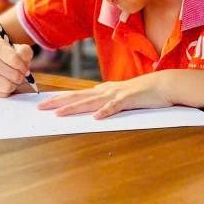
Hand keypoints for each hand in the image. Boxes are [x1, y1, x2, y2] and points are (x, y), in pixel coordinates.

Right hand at [0, 39, 33, 96]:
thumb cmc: (9, 54)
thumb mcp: (20, 48)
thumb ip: (25, 54)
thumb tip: (26, 71)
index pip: (14, 59)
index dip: (23, 66)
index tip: (25, 69)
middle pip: (13, 75)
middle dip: (21, 77)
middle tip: (21, 75)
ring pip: (7, 86)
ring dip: (15, 84)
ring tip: (14, 79)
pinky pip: (3, 94)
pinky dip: (9, 91)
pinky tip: (7, 83)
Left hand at [38, 72, 175, 119]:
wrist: (163, 84)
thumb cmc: (143, 92)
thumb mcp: (120, 96)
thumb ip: (107, 101)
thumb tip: (93, 108)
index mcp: (102, 91)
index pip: (76, 95)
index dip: (59, 99)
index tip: (44, 104)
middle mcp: (105, 91)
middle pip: (77, 97)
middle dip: (57, 102)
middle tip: (40, 108)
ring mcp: (116, 94)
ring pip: (91, 102)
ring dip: (74, 108)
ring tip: (58, 114)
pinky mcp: (129, 100)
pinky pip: (115, 107)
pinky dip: (105, 112)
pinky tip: (95, 118)